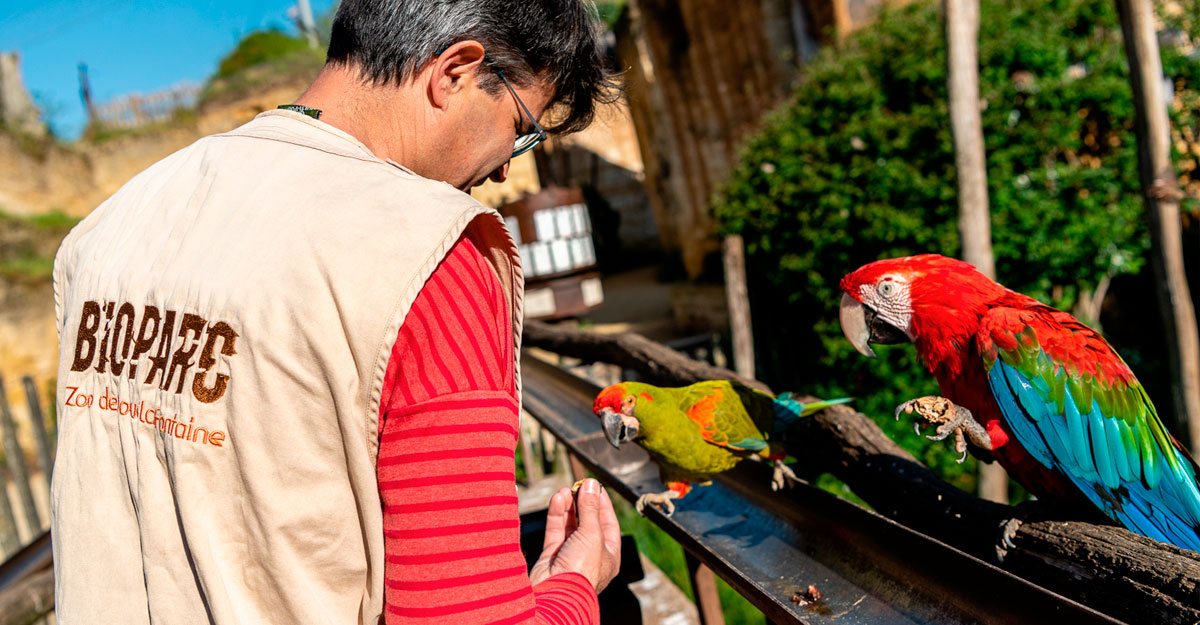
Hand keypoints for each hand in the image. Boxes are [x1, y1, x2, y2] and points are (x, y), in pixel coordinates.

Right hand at [529, 478, 621, 592]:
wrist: (556, 593)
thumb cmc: (582, 570)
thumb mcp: (593, 534)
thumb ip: (590, 508)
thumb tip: (591, 485)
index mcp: (608, 554)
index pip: (609, 523)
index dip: (602, 503)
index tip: (595, 485)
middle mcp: (590, 555)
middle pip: (588, 522)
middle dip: (583, 503)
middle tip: (579, 484)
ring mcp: (570, 554)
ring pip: (570, 525)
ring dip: (569, 506)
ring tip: (566, 489)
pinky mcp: (552, 555)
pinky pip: (555, 530)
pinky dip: (556, 513)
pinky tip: (558, 498)